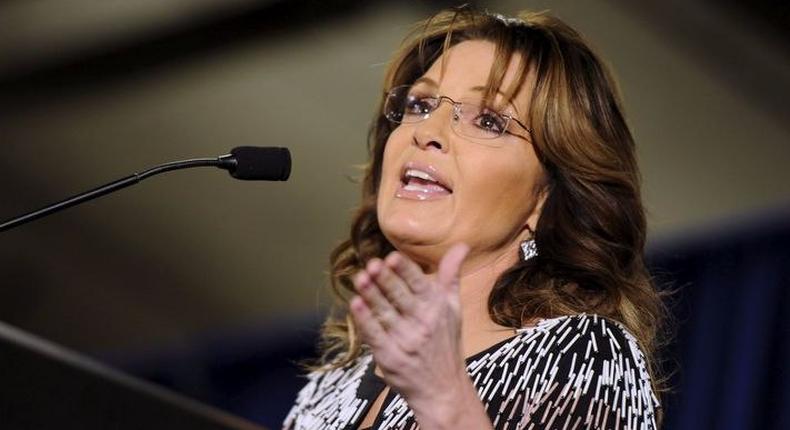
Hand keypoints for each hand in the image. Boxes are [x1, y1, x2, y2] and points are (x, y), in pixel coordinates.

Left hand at [349, 243, 474, 417]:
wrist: (443, 389)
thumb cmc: (446, 343)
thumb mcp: (454, 307)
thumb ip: (451, 275)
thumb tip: (462, 245)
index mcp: (437, 307)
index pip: (420, 284)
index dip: (405, 271)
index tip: (392, 257)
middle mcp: (423, 323)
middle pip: (400, 297)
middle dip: (386, 280)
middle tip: (373, 264)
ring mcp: (405, 341)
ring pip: (385, 313)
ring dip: (371, 295)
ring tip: (360, 278)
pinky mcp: (390, 356)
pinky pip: (375, 335)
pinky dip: (365, 320)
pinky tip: (355, 305)